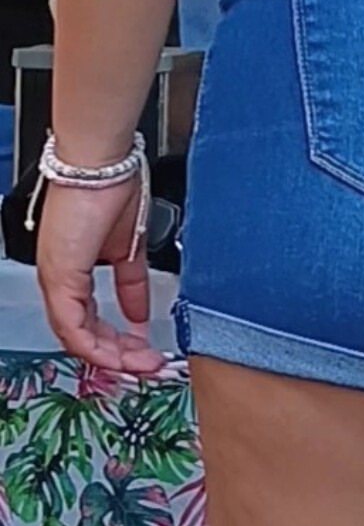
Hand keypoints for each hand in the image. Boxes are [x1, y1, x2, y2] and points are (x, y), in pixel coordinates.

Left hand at [35, 181, 165, 375]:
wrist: (102, 162)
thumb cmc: (112, 186)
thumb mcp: (130, 245)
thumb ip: (133, 282)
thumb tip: (141, 312)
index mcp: (72, 269)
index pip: (88, 319)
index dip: (116, 341)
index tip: (141, 350)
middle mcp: (58, 278)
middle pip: (82, 335)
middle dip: (118, 355)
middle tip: (146, 363)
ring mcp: (55, 279)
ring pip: (76, 338)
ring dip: (112, 356)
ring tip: (141, 363)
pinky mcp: (59, 277)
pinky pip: (73, 328)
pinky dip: (97, 347)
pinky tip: (120, 354)